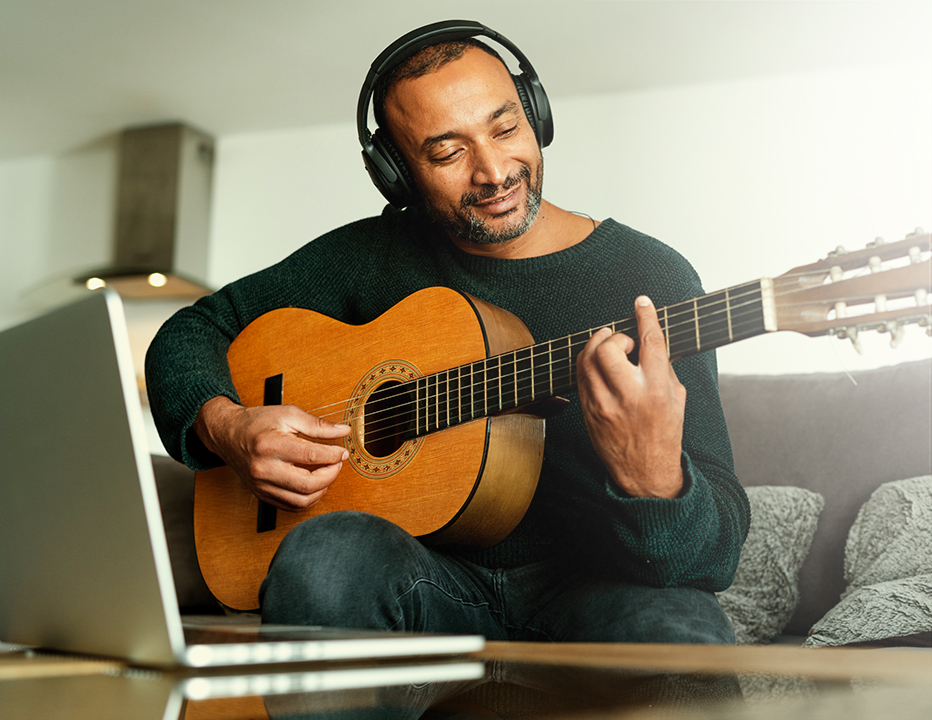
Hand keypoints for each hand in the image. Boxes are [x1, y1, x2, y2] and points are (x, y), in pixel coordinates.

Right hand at [194, 396, 350, 510]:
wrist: (228, 434)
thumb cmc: (257, 422)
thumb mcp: (288, 414)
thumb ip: (317, 425)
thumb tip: (342, 431)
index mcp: (270, 445)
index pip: (311, 456)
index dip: (333, 455)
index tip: (342, 452)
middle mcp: (264, 469)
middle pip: (308, 484)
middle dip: (330, 475)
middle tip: (336, 463)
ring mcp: (262, 485)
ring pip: (301, 501)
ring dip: (321, 490)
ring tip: (326, 474)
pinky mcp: (261, 495)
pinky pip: (290, 506)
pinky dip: (307, 499)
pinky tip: (314, 486)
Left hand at [576, 296, 685, 497]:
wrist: (645, 472)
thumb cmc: (664, 432)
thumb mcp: (676, 398)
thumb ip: (663, 367)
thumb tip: (649, 339)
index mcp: (657, 391)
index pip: (650, 344)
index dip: (645, 317)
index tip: (642, 302)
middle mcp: (629, 397)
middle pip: (609, 349)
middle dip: (614, 336)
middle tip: (622, 341)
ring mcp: (604, 405)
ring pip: (587, 360)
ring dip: (596, 345)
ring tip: (607, 346)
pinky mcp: (587, 412)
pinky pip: (579, 377)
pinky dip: (587, 363)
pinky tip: (598, 364)